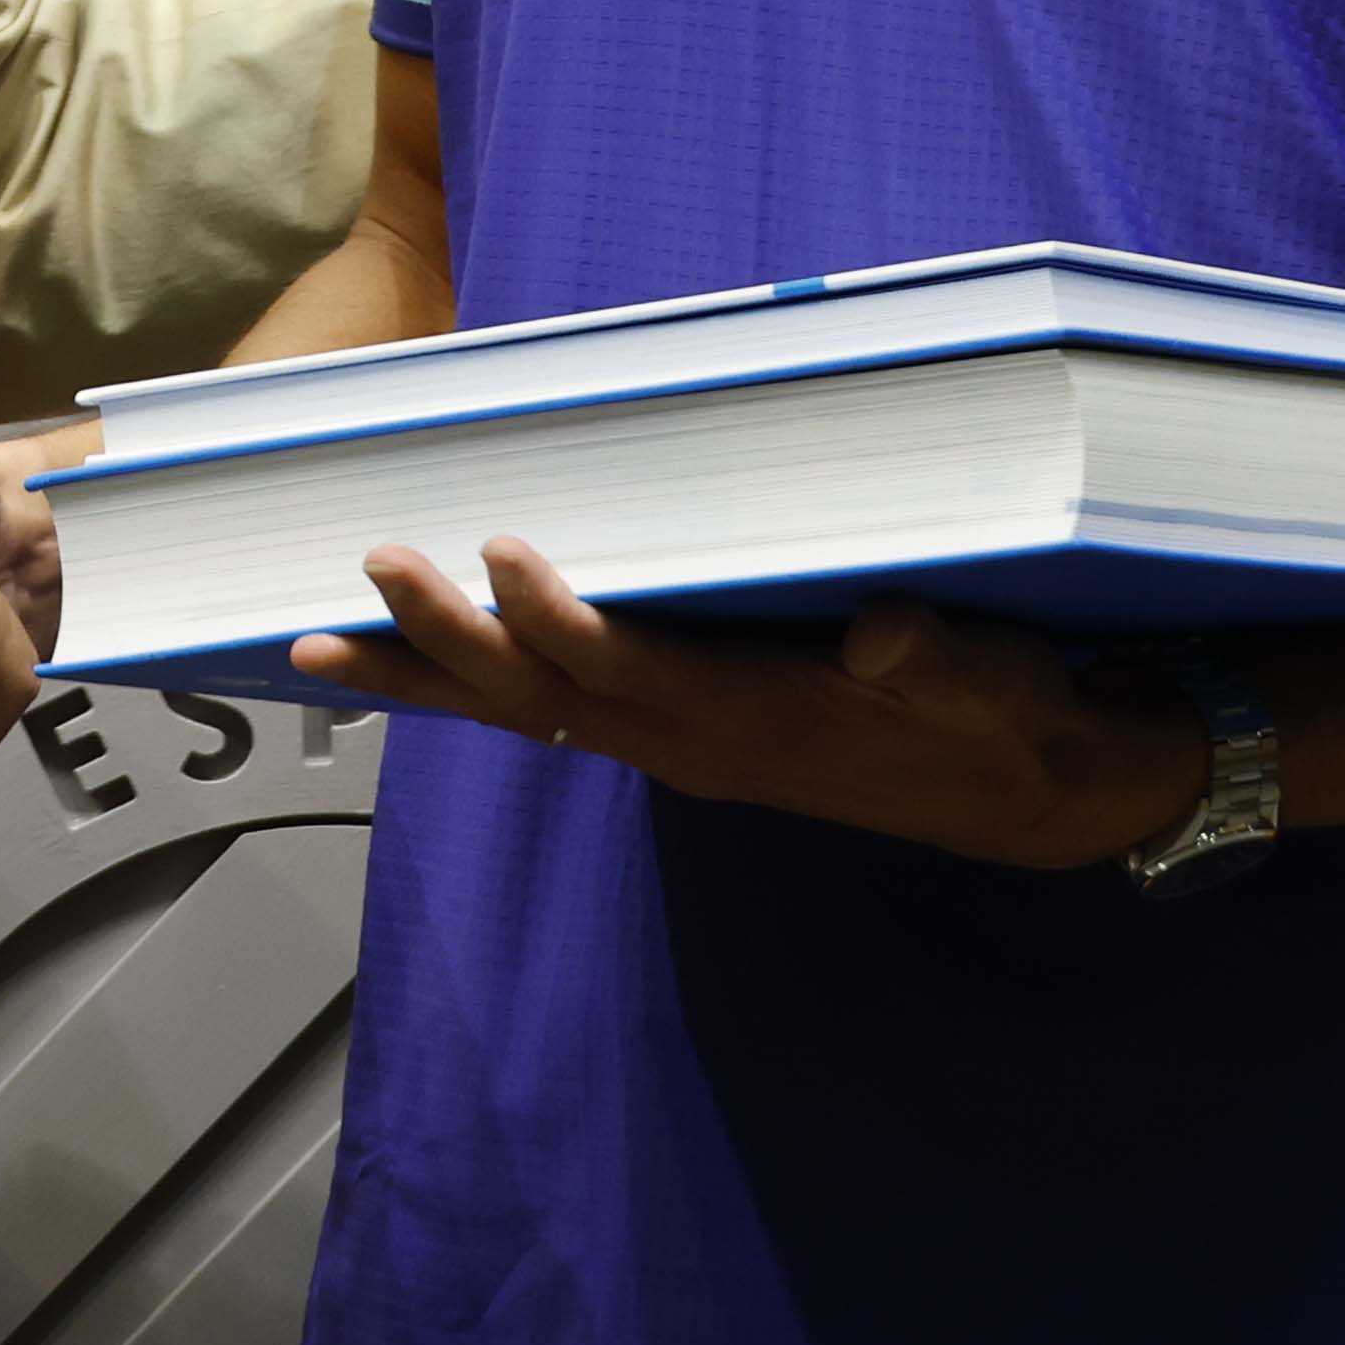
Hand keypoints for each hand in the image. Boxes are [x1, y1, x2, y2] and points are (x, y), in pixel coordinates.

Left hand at [290, 539, 1213, 872]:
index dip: (563, 621)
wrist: (1028, 791)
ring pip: (526, 718)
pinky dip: (472, 691)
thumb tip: (885, 632)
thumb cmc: (1004, 715)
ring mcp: (678, 749)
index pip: (635, 672)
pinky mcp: (680, 739)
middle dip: (449, 643)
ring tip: (317, 647)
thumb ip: (937, 659)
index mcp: (756, 721)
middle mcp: (694, 745)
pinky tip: (409, 666)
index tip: (504, 554)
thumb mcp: (993, 683)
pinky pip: (551, 717)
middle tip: (368, 571)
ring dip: (425, 681)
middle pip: (544, 699)